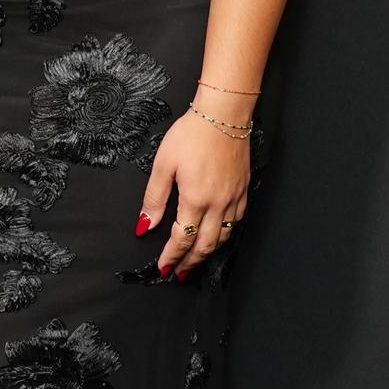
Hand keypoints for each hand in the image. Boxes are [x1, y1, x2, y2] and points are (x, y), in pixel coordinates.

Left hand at [138, 108, 250, 278]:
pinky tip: (217, 235)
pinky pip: (236, 221)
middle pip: (204, 245)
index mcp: (195, 200)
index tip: (163, 268)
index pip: (181, 239)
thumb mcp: (163, 165)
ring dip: (207, 253)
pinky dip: (225, 235)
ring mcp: (234, 198)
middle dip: (189, 263)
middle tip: (178, 273)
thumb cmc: (192, 134)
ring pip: (223, 237)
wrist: (223, 115)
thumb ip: (154, 199)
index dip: (171, 257)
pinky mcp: (244, 190)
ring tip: (194, 261)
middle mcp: (218, 204)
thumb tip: (145, 226)